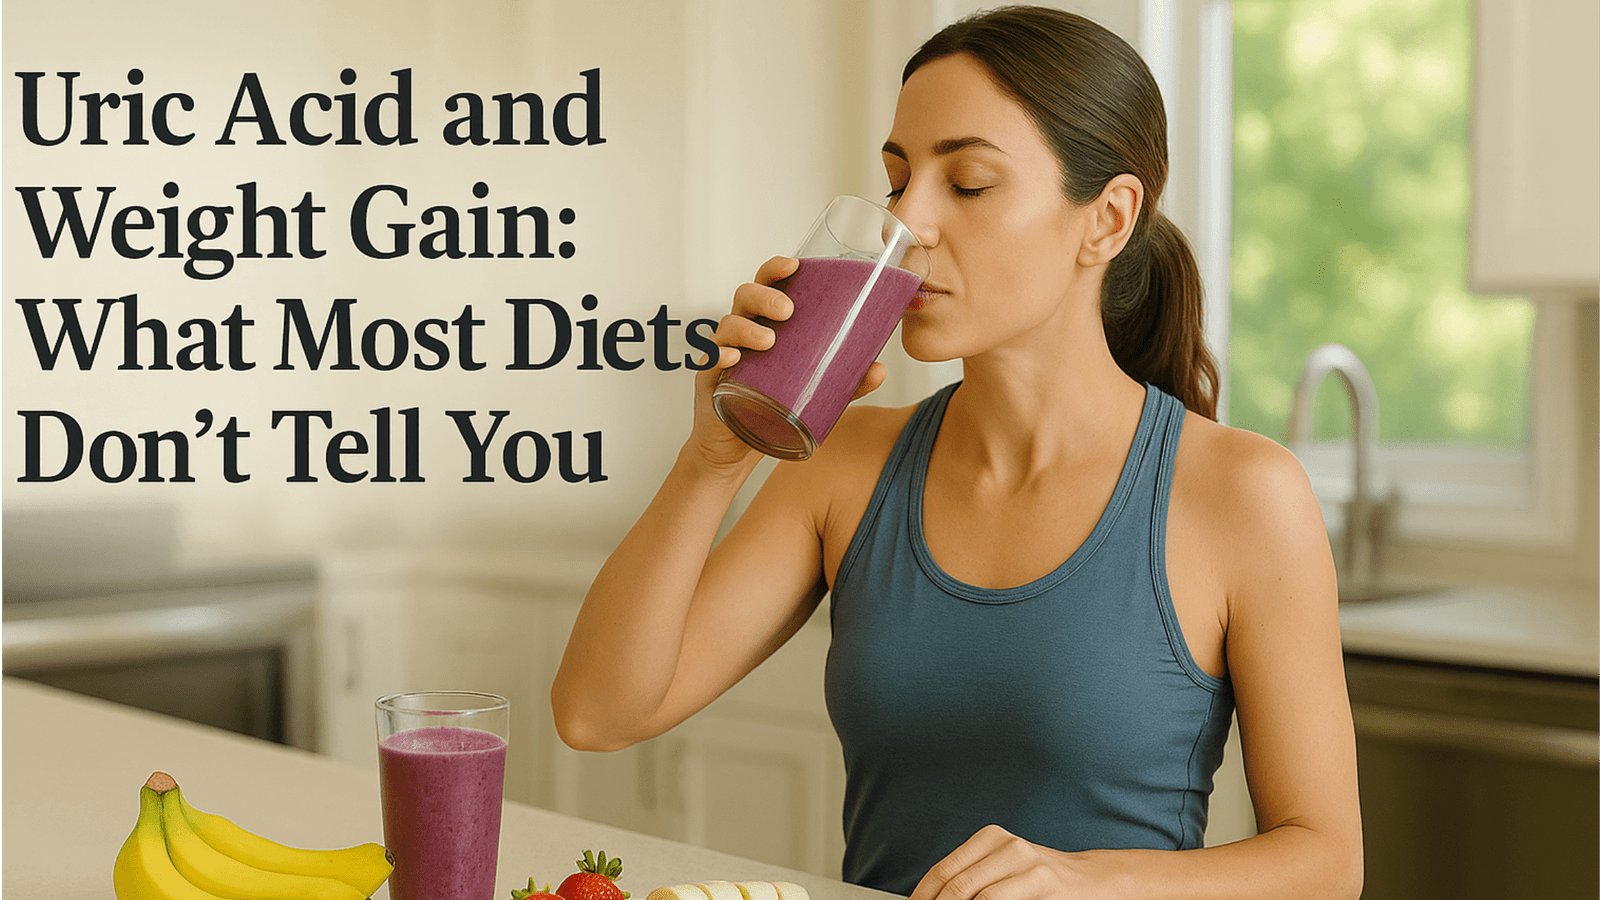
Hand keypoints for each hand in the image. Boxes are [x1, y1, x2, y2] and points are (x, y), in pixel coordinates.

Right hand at [688, 256, 888, 470]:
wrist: (737, 448)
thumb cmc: (772, 410)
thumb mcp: (814, 392)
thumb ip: (846, 381)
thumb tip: (880, 369)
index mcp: (766, 324)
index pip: (767, 286)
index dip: (775, 269)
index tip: (793, 264)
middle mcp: (743, 333)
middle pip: (745, 296)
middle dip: (765, 297)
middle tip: (787, 311)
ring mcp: (724, 353)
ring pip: (727, 324)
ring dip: (747, 328)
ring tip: (768, 341)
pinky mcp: (709, 378)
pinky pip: (708, 358)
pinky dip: (719, 354)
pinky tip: (732, 358)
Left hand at [909, 825, 1113, 899]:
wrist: (1090, 880)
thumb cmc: (1037, 879)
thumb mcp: (1002, 868)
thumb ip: (969, 879)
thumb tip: (931, 899)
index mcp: (989, 838)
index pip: (943, 871)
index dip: (923, 896)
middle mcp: (1007, 845)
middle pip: (956, 885)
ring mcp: (1027, 864)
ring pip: (978, 897)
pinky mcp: (1043, 883)